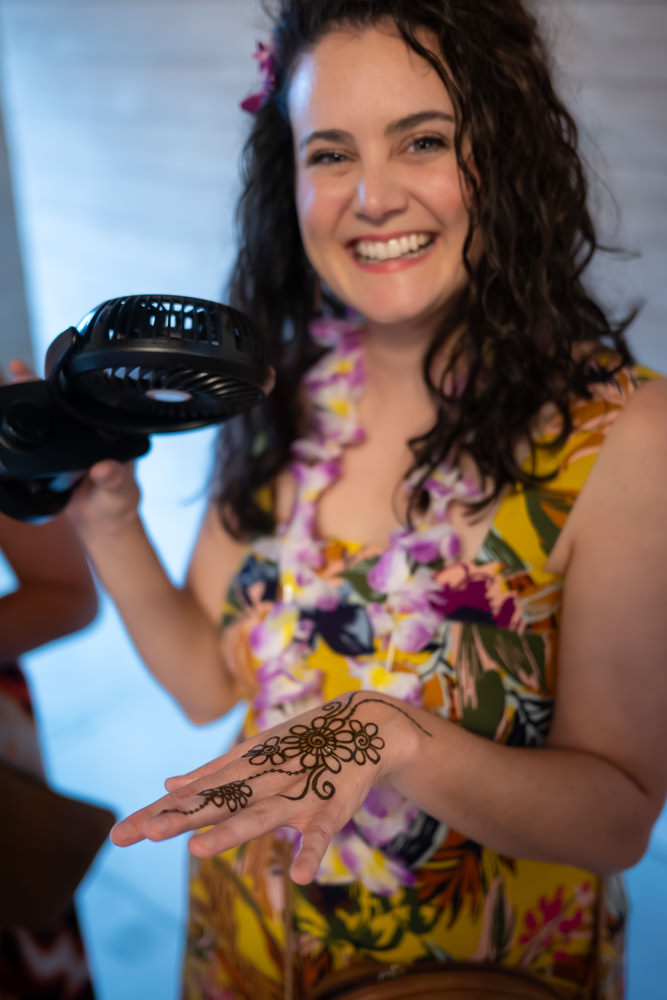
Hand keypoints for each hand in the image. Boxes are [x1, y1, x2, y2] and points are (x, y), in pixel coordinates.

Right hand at [1, 360, 140, 530]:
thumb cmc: (116, 507)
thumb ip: (113, 481)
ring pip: (51, 414)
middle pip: (67, 402)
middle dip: (41, 384)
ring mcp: (74, 440)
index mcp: (114, 435)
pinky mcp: (58, 452)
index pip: (94, 405)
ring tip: (13, 375)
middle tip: (19, 369)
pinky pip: (41, 433)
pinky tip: (10, 410)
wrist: (100, 525)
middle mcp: (95, 432)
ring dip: (31, 396)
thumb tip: (106, 468)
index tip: (55, 377)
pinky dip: (29, 420)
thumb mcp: (117, 494)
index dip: (74, 389)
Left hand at [111, 691, 430, 883]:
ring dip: (232, 831)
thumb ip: (213, 774)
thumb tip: (168, 785)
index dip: (159, 814)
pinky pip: (320, 834)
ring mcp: (295, 793)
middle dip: (177, 819)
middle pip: (216, 804)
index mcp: (242, 774)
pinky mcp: (329, 806)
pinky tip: (301, 877)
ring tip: (198, 851)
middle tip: (139, 834)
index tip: (119, 833)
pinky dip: (311, 852)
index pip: (194, 798)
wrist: (363, 727)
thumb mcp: (254, 756)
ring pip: (260, 816)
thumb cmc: (302, 745)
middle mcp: (261, 782)